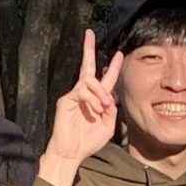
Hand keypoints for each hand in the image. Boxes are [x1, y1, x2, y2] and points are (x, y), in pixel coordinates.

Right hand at [42, 30, 124, 169]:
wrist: (72, 153)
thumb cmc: (88, 142)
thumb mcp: (108, 125)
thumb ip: (112, 109)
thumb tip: (111, 96)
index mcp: (96, 99)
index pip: (104, 79)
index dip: (112, 67)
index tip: (119, 54)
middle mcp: (84, 93)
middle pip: (87, 66)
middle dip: (88, 49)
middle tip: (90, 33)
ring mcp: (74, 95)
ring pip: (90, 80)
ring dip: (101, 92)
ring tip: (103, 106)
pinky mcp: (67, 99)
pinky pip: (82, 90)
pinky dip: (92, 99)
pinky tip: (95, 109)